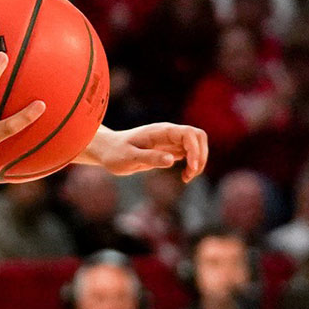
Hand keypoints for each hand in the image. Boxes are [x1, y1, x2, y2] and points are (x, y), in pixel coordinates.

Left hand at [87, 123, 208, 180]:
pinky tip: (184, 176)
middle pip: (198, 136)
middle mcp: (168, 133)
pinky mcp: (170, 149)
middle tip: (189, 174)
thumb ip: (149, 157)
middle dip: (201, 156)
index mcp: (160, 132)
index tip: (191, 167)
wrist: (107, 151)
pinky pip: (190, 153)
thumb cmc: (115, 153)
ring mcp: (170, 141)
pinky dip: (192, 165)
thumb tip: (172, 160)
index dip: (195, 150)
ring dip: (198, 161)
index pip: (189, 134)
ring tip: (186, 177)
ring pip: (197, 145)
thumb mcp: (129, 158)